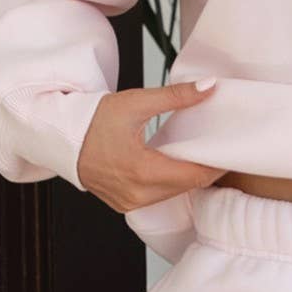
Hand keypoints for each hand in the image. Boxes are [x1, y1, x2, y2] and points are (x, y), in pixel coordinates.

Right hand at [77, 77, 227, 214]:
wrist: (61, 137)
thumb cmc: (91, 120)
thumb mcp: (136, 102)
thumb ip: (176, 96)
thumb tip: (208, 87)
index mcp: (142, 171)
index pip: (194, 175)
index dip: (217, 164)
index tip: (231, 150)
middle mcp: (137, 193)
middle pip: (186, 186)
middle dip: (204, 169)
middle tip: (218, 149)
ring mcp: (129, 202)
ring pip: (173, 194)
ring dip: (186, 177)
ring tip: (197, 155)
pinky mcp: (124, 204)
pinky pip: (157, 197)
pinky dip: (168, 183)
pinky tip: (173, 166)